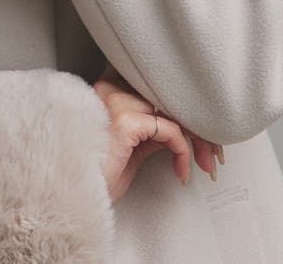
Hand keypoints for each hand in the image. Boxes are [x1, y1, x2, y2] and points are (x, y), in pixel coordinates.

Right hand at [92, 62, 222, 202]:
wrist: (71, 194)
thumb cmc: (95, 173)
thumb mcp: (130, 147)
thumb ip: (150, 129)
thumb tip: (177, 127)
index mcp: (110, 88)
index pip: (157, 89)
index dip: (183, 111)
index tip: (201, 137)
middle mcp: (112, 88)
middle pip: (169, 97)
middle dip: (197, 127)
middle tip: (211, 154)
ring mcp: (118, 101)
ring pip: (175, 111)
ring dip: (197, 140)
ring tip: (204, 162)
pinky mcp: (126, 120)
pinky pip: (170, 131)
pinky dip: (183, 152)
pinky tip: (181, 170)